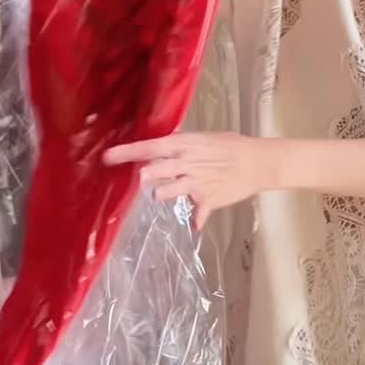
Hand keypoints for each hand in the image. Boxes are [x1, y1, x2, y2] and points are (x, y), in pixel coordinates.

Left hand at [104, 131, 283, 229]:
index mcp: (185, 144)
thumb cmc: (229, 146)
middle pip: (158, 168)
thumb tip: (157, 154)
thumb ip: (180, 148)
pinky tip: (195, 224)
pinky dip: (196, 219)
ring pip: (170, 190)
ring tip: (161, 193)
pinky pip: (196, 214)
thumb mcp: (203, 140)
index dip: (129, 151)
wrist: (257, 161)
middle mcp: (188, 163)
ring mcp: (197, 182)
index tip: (108, 157)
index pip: (151, 146)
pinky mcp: (208, 200)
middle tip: (139, 176)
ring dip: (163, 193)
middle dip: (146, 174)